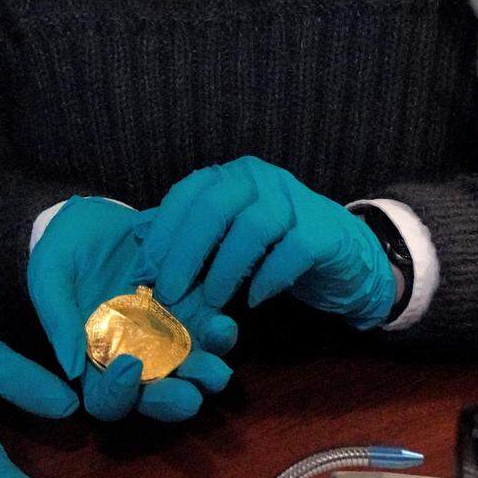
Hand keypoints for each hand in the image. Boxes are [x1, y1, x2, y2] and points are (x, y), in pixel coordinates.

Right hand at [27, 197, 233, 422]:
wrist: (94, 218)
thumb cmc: (64, 250)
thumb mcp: (50, 276)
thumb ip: (58, 319)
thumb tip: (72, 369)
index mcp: (96, 358)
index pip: (107, 400)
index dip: (118, 394)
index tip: (127, 365)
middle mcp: (135, 356)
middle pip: (157, 397)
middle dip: (175, 401)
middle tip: (189, 395)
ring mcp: (166, 336)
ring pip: (191, 370)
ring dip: (206, 372)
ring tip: (217, 365)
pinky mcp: (191, 310)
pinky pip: (209, 331)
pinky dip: (219, 334)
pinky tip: (221, 321)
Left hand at [144, 156, 395, 329]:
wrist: (340, 255)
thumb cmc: (271, 246)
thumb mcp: (223, 238)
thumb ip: (186, 237)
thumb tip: (138, 245)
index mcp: (228, 177)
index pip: (187, 194)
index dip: (161, 232)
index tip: (143, 270)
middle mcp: (258, 179)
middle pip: (214, 207)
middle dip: (185, 253)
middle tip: (169, 293)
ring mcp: (294, 201)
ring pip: (253, 226)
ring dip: (225, 268)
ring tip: (210, 301)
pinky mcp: (323, 232)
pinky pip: (293, 250)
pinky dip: (269, 276)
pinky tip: (254, 299)